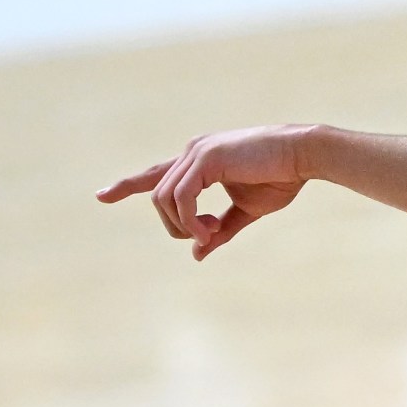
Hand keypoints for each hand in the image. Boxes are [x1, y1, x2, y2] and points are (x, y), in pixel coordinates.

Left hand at [95, 124, 317, 259]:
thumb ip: (220, 230)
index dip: (127, 185)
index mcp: (200, 161)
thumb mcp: (246, 212)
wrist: (304, 156)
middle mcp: (192, 152)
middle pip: (158, 196)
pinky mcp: (206, 157)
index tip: (102, 196)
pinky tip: (208, 229)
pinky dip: (190, 219)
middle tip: (208, 236)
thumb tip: (197, 254)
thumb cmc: (281, 179)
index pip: (156, 174)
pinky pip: (181, 196)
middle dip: (174, 225)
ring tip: (211, 232)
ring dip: (183, 224)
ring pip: (164, 197)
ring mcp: (197, 152)